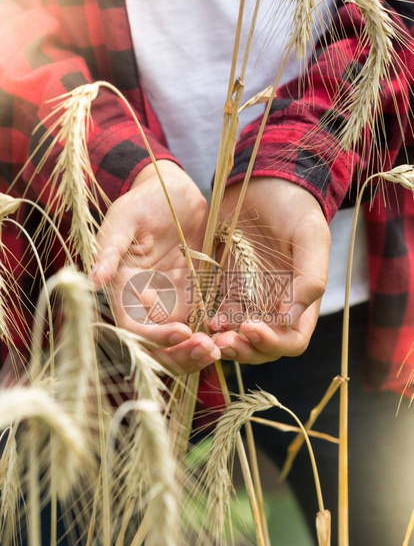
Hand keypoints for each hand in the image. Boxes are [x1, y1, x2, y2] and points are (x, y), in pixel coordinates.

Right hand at [92, 160, 220, 373]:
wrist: (174, 191)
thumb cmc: (143, 201)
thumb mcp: (123, 219)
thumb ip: (109, 250)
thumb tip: (93, 280)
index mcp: (124, 289)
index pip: (133, 328)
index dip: (155, 337)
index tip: (181, 332)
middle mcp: (146, 302)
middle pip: (158, 345)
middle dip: (181, 354)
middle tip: (209, 350)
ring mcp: (171, 301)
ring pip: (182, 341)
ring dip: (199, 351)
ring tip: (222, 348)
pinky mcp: (194, 295)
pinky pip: (203, 323)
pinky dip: (215, 334)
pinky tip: (231, 334)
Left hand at [211, 177, 330, 363]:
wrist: (264, 181)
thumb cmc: (294, 207)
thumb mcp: (310, 236)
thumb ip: (309, 278)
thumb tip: (289, 319)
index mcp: (302, 299)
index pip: (292, 340)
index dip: (274, 343)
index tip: (252, 328)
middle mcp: (276, 305)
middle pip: (263, 347)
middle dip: (246, 349)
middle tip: (225, 341)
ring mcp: (250, 298)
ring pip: (239, 336)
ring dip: (227, 342)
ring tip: (212, 335)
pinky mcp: (227, 286)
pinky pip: (219, 314)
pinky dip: (213, 322)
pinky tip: (204, 318)